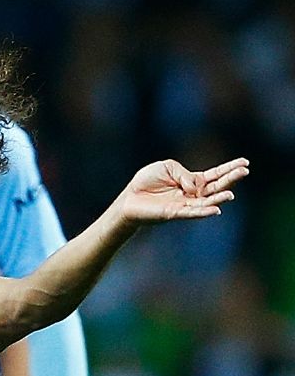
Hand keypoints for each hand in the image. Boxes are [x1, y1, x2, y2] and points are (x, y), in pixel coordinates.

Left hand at [112, 158, 248, 225]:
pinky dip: (204, 212)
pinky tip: (216, 210)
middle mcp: (192, 193)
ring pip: (207, 202)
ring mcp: (185, 204)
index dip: (229, 168)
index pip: (215, 174)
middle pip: (216, 187)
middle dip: (230, 179)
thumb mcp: (168, 167)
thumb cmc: (147, 181)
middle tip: (244, 171)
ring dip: (219, 198)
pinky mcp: (175, 213)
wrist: (129, 197)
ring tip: (230, 194)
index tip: (245, 162)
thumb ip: (184, 174)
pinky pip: (192, 212)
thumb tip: (196, 186)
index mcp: (191, 180)